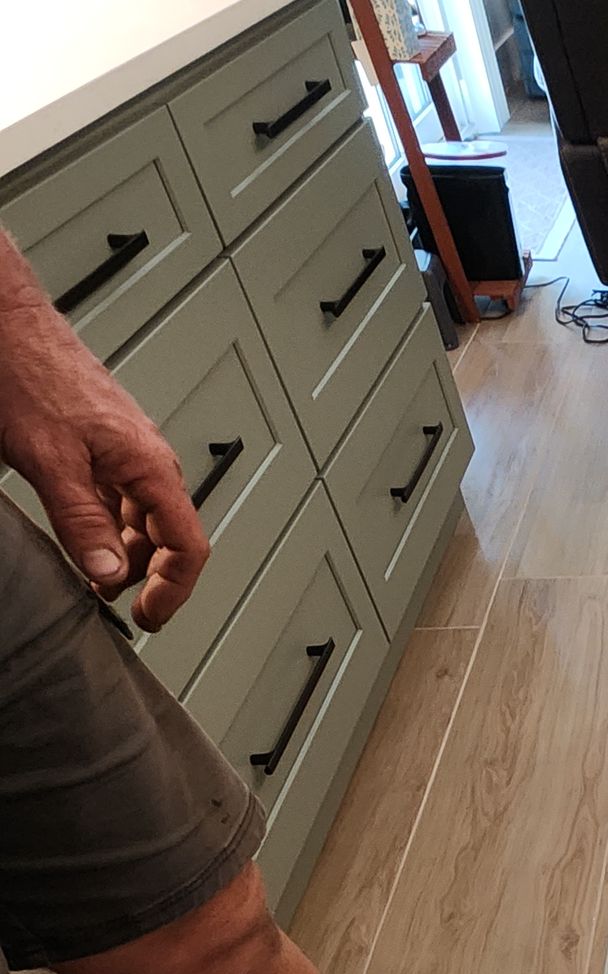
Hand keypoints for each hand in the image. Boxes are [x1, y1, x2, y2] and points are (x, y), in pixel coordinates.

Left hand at [0, 301, 208, 629]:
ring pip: (143, 518)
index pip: (188, 545)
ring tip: (97, 576)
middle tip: (118, 605)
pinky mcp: (103, 442)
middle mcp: (147, 459)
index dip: (174, 590)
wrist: (4, 320)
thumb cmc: (26, 371)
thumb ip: (82, 523)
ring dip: (126, 554)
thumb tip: (111, 576)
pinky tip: (83, 532)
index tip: (149, 617)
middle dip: (148, 577)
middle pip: (170, 537)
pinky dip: (108, 526)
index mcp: (150, 465)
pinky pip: (120, 497)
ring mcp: (126, 450)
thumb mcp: (49, 461)